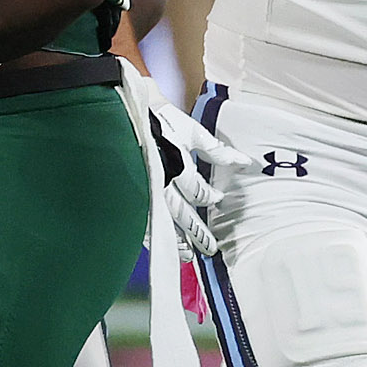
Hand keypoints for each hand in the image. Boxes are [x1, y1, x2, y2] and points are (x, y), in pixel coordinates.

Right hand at [143, 94, 242, 261]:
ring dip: (177, 240)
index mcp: (179, 167)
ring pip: (163, 223)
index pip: (199, 192)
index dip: (210, 196)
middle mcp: (163, 184)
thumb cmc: (158, 119)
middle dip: (199, 233)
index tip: (217, 197)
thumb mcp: (192, 131)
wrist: (123, 111)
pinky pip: (142, 221)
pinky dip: (152, 235)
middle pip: (184, 216)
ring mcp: (144, 191)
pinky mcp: (129, 195)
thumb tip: (243, 162)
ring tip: (188, 254)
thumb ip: (217, 151)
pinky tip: (159, 244)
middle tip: (211, 248)